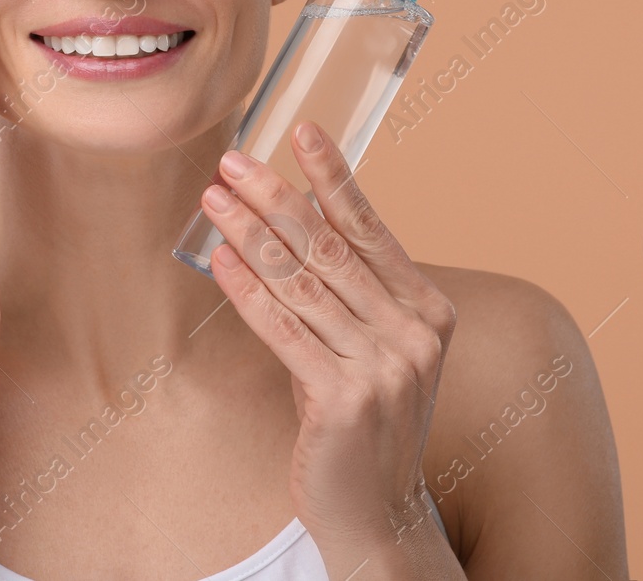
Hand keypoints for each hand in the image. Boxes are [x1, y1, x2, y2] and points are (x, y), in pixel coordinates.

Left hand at [197, 120, 456, 550]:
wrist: (377, 511)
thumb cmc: (364, 420)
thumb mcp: (368, 346)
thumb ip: (344, 290)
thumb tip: (292, 215)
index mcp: (427, 311)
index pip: (371, 229)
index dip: (334, 177)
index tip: (304, 130)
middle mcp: (413, 334)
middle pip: (330, 248)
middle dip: (275, 197)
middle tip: (233, 160)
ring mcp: (383, 367)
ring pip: (302, 283)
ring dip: (251, 234)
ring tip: (215, 199)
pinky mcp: (343, 399)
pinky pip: (284, 330)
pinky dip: (248, 290)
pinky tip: (221, 259)